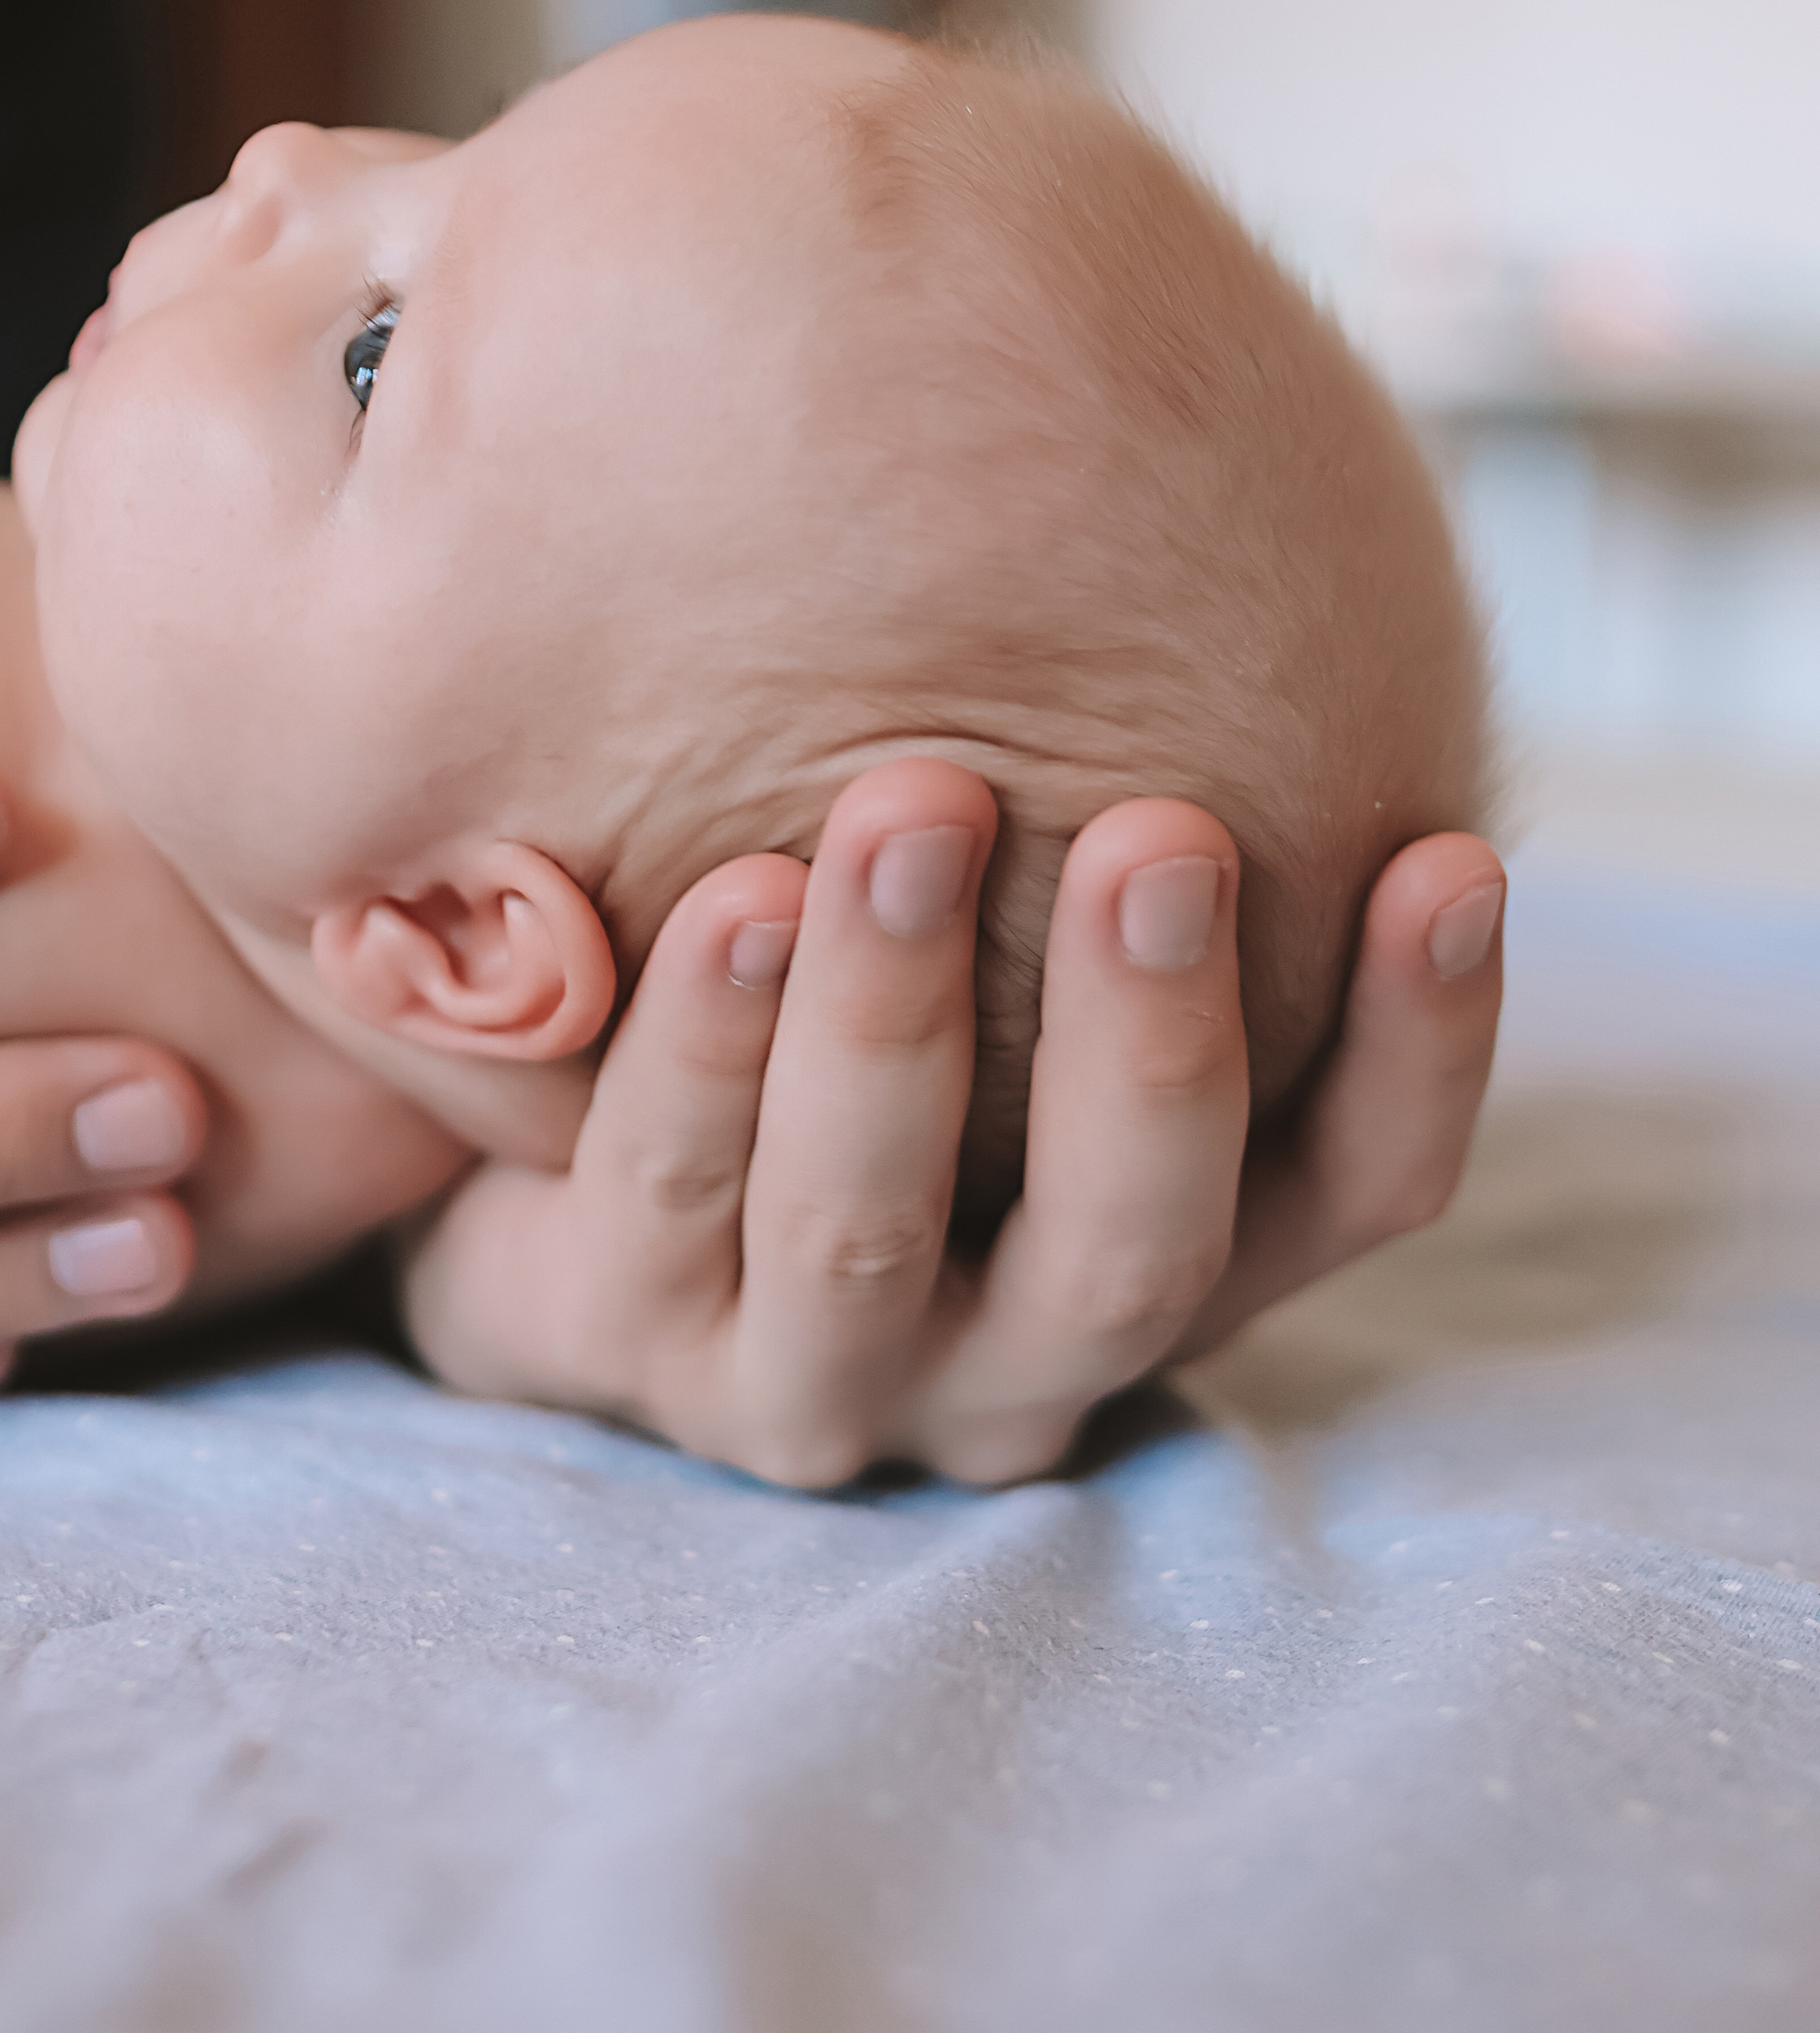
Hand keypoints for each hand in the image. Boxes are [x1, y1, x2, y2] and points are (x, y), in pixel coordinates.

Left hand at [397, 759, 1504, 1485]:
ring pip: (868, 1226)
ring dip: (895, 1019)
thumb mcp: (1042, 975)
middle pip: (1128, 1254)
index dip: (1425, 1051)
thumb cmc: (870, 1035)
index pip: (1354, 1196)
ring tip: (912, 808)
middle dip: (1151, 1047)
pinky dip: (704, 1041)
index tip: (1449, 862)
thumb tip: (1310, 651)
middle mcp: (1014, 1370)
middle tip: (1165, 840)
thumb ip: (1147, 890)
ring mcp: (812, 1381)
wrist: (582, 1185)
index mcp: (1160, 1270)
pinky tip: (735, 889)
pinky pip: (666, 1189)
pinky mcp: (621, 1345)